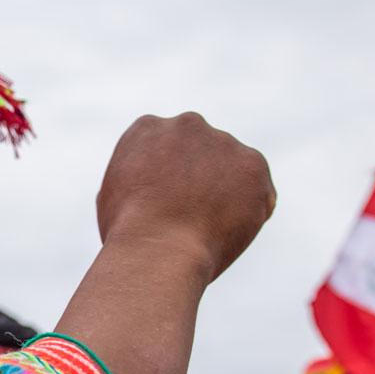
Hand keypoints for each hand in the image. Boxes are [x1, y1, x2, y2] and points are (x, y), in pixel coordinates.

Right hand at [96, 113, 275, 283]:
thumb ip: (137, 182)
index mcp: (147, 129)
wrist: (157, 248)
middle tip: (190, 220)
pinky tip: (224, 233)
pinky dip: (251, 214)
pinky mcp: (252, 165)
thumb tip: (149, 192)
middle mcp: (187, 124)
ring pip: (233, 173)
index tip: (165, 207)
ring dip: (227, 198)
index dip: (169, 181)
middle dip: (201, 182)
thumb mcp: (115, 198)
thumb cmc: (127, 235)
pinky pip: (260, 193)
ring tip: (204, 232)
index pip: (167, 148)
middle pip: (202, 154)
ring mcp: (223, 142)